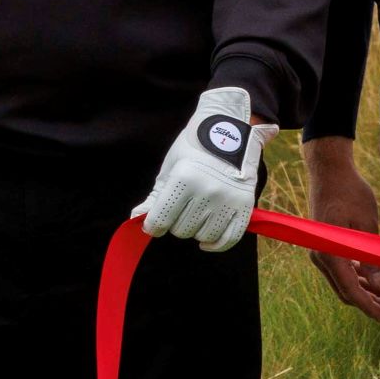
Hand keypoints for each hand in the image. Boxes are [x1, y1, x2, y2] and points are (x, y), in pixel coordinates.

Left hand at [136, 85, 266, 251]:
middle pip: (181, 230)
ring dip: (196, 231)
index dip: (153, 226)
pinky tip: (206, 242)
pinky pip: (229, 239)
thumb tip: (135, 219)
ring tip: (197, 215)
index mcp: (184, 178)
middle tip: (182, 209)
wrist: (227, 134)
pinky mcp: (244, 205)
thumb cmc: (192, 151)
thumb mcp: (169, 170)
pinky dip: (216, 245)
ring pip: (203, 236)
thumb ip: (154, 199)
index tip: (153, 224)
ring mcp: (227, 199)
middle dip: (176, 224)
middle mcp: (207, 190)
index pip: (160, 219)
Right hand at [303, 137, 379, 318]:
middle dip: (372, 301)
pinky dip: (359, 278)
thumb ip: (372, 258)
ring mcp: (321, 254)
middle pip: (347, 290)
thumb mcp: (367, 225)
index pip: (350, 289)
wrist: (330, 172)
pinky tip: (378, 281)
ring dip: (367, 291)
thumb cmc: (350, 193)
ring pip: (345, 282)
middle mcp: (321, 257)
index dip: (368, 306)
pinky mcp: (326, 248)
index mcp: (330, 252)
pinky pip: (342, 271)